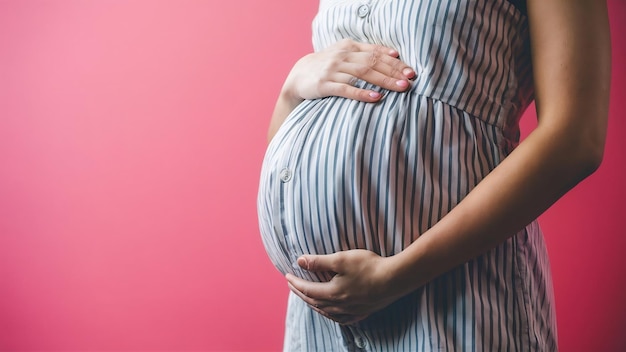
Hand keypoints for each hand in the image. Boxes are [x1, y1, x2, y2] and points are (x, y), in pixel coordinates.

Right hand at [282, 38, 415, 103]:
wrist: (298, 76)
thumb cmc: (327, 66)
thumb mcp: (345, 54)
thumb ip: (367, 52)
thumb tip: (394, 54)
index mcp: (349, 47)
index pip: (376, 53)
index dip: (395, 63)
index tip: (410, 71)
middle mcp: (342, 56)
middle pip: (372, 63)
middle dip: (393, 72)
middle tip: (410, 80)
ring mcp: (333, 70)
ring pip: (363, 74)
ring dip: (383, 81)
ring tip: (400, 88)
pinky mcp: (324, 85)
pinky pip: (346, 89)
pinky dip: (361, 93)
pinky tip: (375, 97)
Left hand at [285, 249, 404, 324]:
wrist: (396, 279)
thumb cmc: (369, 266)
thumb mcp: (341, 259)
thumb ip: (319, 261)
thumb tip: (299, 262)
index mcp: (333, 293)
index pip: (308, 290)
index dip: (295, 283)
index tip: (287, 275)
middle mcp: (340, 306)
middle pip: (315, 302)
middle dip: (301, 293)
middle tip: (292, 285)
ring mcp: (353, 311)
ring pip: (327, 312)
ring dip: (314, 304)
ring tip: (307, 298)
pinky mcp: (364, 311)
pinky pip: (342, 319)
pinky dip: (332, 315)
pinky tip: (333, 312)